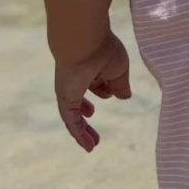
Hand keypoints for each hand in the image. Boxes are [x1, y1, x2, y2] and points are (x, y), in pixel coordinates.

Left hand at [53, 28, 131, 151]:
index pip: (93, 82)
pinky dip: (78, 134)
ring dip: (83, 130)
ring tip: (92, 144)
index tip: (110, 93)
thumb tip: (124, 96)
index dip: (102, 89)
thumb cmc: (103, 50)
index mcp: (89, 68)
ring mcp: (68, 90)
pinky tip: (88, 146)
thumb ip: (121, 85)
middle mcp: (75, 80)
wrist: (84, 42)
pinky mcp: (65, 99)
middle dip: (86, 111)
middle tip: (92, 117)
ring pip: (73, 115)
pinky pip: (71, 121)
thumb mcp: (119, 70)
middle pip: (79, 99)